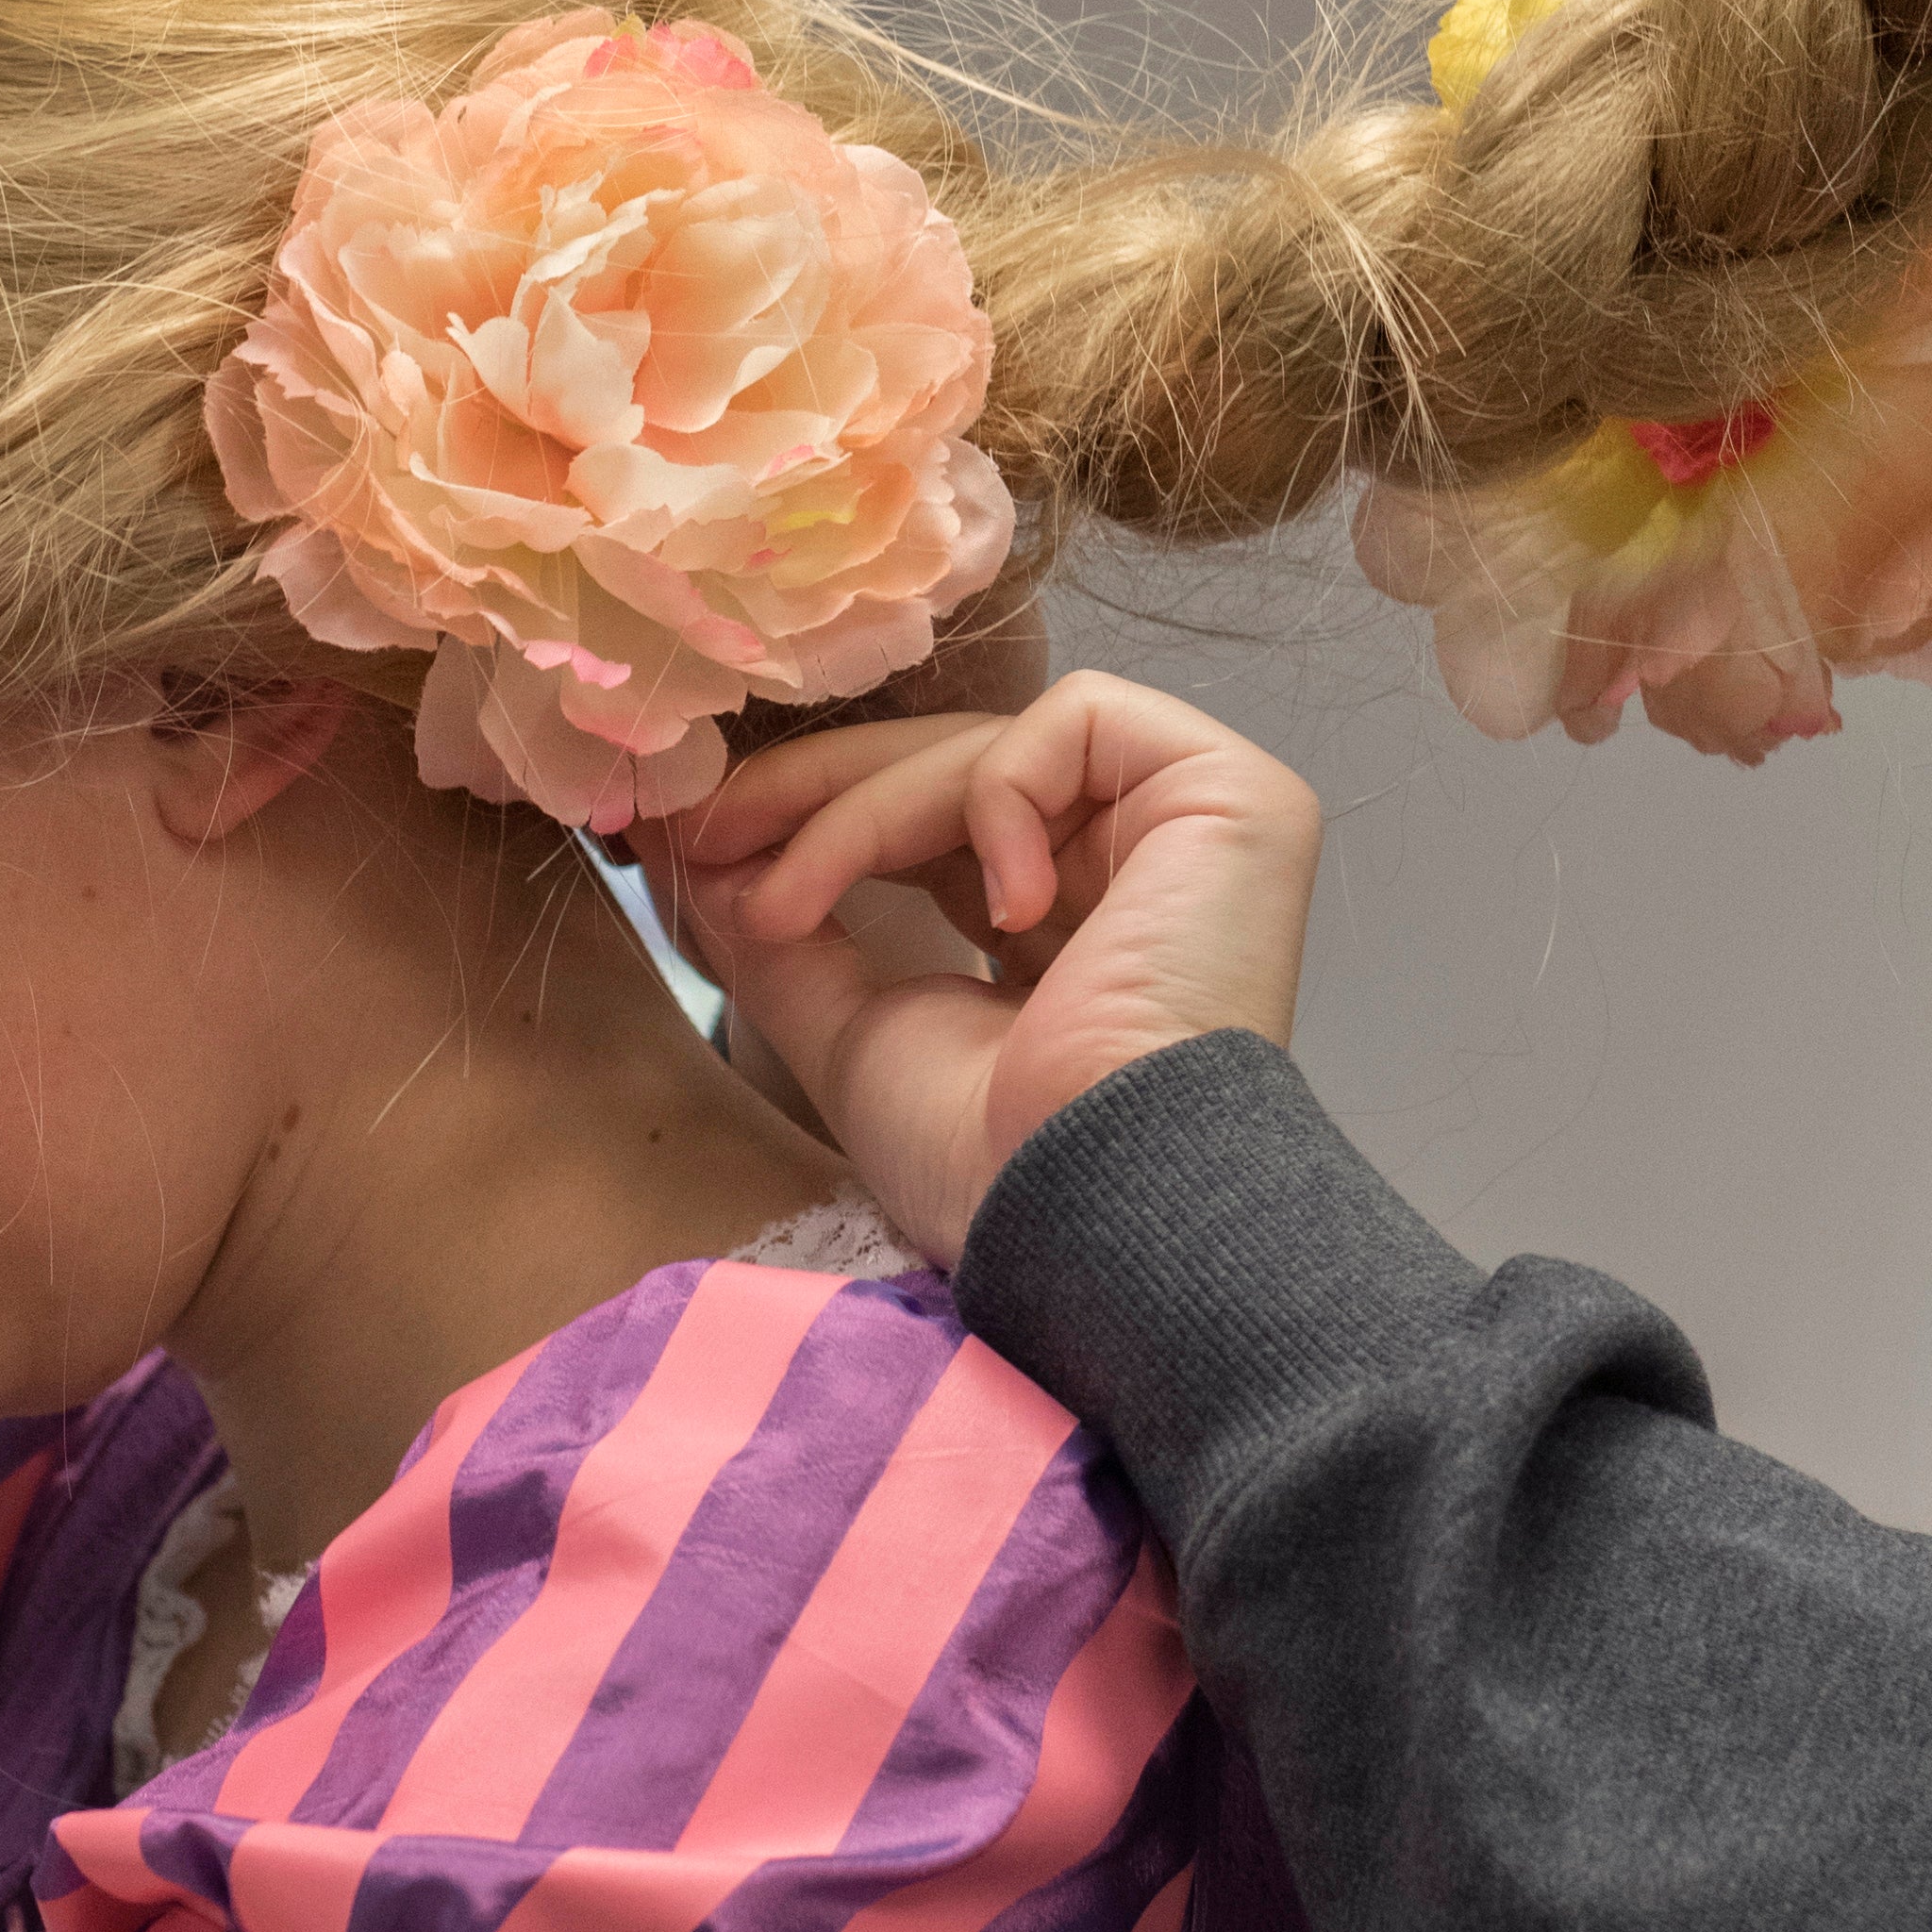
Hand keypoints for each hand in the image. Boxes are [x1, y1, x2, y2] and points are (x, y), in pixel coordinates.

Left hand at [658, 674, 1319, 1262]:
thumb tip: (699, 853)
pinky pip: (1081, 722)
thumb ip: (789, 938)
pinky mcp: (1234, 796)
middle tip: (705, 827)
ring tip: (790, 905)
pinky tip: (1006, 912)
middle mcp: (1133, 871)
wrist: (1094, 1209)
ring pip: (991, 745)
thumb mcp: (856, 1034)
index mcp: (1064, 934)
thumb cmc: (992, 1165)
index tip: (697, 843)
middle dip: (816, 794)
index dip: (818, 822)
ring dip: (864, 814)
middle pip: (954, 771)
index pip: (933, 826)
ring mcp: (1188, 829)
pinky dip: (1002, 796)